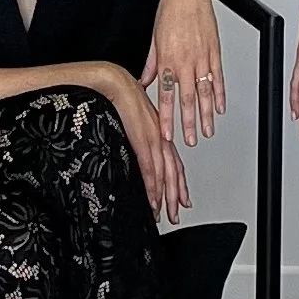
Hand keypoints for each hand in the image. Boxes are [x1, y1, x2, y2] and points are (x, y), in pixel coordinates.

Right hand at [93, 68, 189, 226]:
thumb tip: (136, 149)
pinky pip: (150, 168)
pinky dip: (153, 186)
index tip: (182, 199)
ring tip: (163, 213)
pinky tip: (153, 199)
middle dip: (175, 197)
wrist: (117, 83)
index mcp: (160, 134)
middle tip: (176, 214)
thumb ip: (138, 136)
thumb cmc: (122, 99)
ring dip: (165, 197)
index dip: (179, 183)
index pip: (174, 163)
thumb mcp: (134, 121)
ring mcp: (153, 139)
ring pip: (164, 175)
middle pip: (173, 173)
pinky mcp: (143, 140)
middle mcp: (161, 138)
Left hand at [145, 0, 227, 145]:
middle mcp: (185, 61)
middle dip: (188, 123)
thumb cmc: (170, 11)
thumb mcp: (154, 39)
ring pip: (204, 92)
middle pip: (187, 99)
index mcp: (167, 59)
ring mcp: (201, 57)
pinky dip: (219, 94)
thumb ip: (151, 64)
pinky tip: (219, 108)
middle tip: (189, 141)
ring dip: (205, 114)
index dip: (166, 117)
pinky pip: (218, 77)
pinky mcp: (214, 52)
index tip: (167, 134)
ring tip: (206, 131)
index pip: (165, 95)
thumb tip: (143, 82)